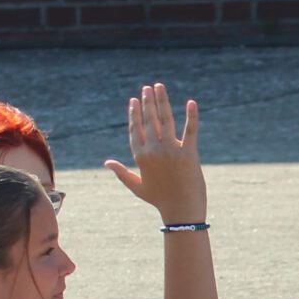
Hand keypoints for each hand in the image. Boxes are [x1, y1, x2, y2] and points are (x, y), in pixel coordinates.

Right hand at [102, 84, 204, 222]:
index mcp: (140, 156)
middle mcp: (153, 150)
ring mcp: (171, 150)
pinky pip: (190, 131)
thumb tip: (106, 163)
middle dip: (147, 101)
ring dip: (162, 101)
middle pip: (149, 120)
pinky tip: (191, 103)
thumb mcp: (137, 186)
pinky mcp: (189, 153)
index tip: (134, 100)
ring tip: (160, 87)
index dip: (134, 113)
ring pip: (165, 120)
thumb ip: (121, 172)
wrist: (181, 211)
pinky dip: (192, 116)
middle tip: (148, 88)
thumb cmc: (159, 200)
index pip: (135, 129)